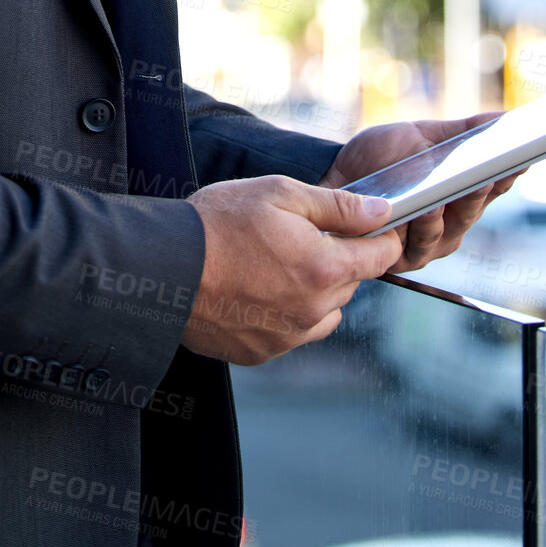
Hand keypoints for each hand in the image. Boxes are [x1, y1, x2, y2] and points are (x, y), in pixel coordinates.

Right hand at [180, 175, 403, 365]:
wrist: (163, 268)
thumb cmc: (218, 222)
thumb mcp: (279, 193)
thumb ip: (337, 205)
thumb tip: (382, 211)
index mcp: (325, 267)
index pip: (380, 256)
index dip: (378, 236)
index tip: (366, 225)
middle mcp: (315, 310)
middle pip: (351, 283)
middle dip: (336, 259)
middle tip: (297, 235)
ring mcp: (289, 337)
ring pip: (326, 312)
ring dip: (314, 290)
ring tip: (274, 264)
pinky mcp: (264, 354)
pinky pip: (294, 332)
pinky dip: (286, 313)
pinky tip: (255, 290)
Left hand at [320, 115, 523, 274]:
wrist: (334, 173)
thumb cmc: (382, 158)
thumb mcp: (423, 136)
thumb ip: (464, 131)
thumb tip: (506, 117)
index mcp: (460, 199)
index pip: (493, 187)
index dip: (509, 173)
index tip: (524, 155)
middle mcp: (448, 227)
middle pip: (473, 209)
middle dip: (485, 187)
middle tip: (498, 167)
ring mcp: (424, 246)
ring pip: (447, 230)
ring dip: (456, 207)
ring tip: (464, 185)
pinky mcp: (396, 258)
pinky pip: (414, 244)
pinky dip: (422, 225)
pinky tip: (427, 207)